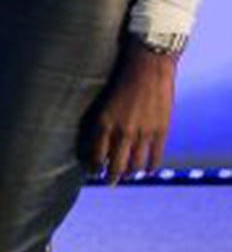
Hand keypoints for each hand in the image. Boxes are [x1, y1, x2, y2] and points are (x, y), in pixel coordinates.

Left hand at [82, 40, 176, 181]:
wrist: (148, 68)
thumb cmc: (121, 81)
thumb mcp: (104, 103)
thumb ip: (102, 123)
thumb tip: (99, 141)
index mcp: (103, 123)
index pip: (95, 155)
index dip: (94, 166)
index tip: (92, 172)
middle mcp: (121, 132)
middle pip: (114, 165)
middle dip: (110, 176)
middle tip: (109, 182)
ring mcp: (142, 133)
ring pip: (134, 164)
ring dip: (130, 173)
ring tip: (127, 177)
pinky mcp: (160, 131)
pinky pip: (154, 157)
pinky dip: (150, 167)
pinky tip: (146, 172)